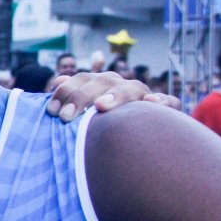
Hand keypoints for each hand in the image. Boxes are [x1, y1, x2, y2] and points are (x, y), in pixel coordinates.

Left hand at [46, 72, 180, 121]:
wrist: (146, 140)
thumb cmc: (108, 126)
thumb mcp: (88, 112)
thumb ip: (74, 95)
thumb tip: (57, 80)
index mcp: (103, 85)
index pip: (82, 80)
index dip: (66, 91)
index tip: (51, 110)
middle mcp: (122, 86)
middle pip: (102, 81)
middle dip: (81, 97)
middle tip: (65, 117)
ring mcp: (145, 96)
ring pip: (131, 89)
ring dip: (116, 95)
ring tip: (101, 106)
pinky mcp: (168, 110)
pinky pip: (169, 102)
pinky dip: (161, 102)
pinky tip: (151, 104)